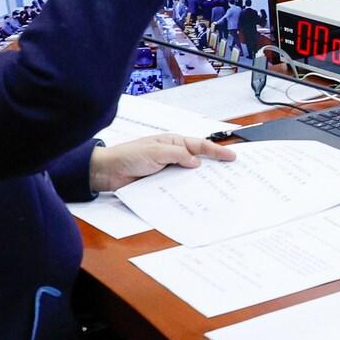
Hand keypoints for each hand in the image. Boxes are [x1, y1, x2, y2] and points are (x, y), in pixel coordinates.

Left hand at [88, 133, 235, 191]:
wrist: (107, 172)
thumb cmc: (127, 155)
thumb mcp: (155, 151)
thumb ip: (176, 155)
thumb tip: (196, 162)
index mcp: (173, 142)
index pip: (200, 146)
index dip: (217, 151)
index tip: (232, 156)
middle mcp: (172, 155)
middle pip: (198, 161)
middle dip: (214, 166)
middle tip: (230, 173)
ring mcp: (167, 170)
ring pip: (189, 176)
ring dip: (200, 181)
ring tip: (217, 188)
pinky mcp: (161, 184)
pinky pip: (177, 188)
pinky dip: (186, 191)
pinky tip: (194, 197)